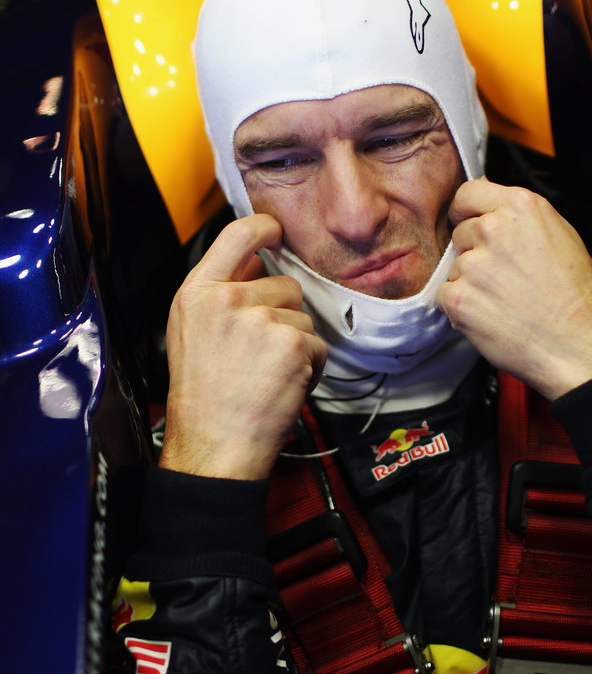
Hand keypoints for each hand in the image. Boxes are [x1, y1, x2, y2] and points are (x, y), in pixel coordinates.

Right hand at [159, 214, 326, 478]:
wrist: (214, 445)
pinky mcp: (291, 344)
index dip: (264, 228)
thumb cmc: (203, 396)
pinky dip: (309, 368)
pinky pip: (318, 345)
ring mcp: (261, 321)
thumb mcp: (191, 332)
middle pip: (284, 285)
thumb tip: (255, 259)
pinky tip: (281, 386)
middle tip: (256, 356)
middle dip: (282, 316)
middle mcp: (226, 300)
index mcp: (197, 293)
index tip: (276, 233)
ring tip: (265, 375)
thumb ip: (220, 291)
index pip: (236, 235)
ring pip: (304, 318)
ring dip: (296, 346)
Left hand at [436, 179, 591, 399]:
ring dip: (470, 283)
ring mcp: (474, 265)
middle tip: (505, 277)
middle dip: (476, 253)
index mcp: (521, 207)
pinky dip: (462, 309)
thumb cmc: (579, 298)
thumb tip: (490, 205)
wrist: (581, 346)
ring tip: (505, 301)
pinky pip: (445, 296)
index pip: (468, 194)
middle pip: (460, 233)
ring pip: (454, 267)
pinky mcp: (460, 298)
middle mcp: (494, 230)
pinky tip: (492, 316)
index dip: (468, 213)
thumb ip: (519, 218)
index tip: (471, 225)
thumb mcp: (561, 236)